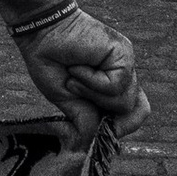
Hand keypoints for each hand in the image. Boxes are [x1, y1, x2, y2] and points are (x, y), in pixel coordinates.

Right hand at [13, 1, 146, 142]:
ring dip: (93, 94)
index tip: (95, 128)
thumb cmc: (50, 61)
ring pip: (124, 102)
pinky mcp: (123, 53)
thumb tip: (93, 144)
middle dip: (103, 110)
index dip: (120, 127)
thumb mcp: (66, 99)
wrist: (41, 30)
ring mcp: (125, 64)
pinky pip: (116, 84)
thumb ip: (86, 119)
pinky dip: (93, 82)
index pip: (134, 114)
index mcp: (112, 87)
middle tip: (78, 92)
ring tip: (75, 74)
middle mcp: (123, 75)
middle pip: (133, 112)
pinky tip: (79, 67)